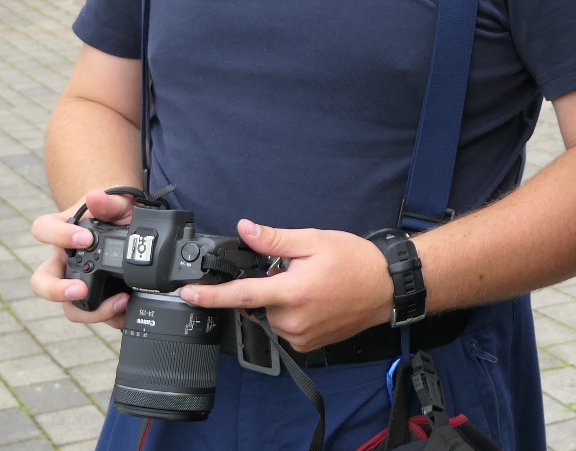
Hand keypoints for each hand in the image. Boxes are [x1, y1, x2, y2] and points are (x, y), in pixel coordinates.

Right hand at [29, 188, 136, 327]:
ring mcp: (76, 283)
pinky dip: (112, 317)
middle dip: (56, 290)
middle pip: (41, 282)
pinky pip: (97, 315)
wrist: (129, 229)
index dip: (59, 236)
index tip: (86, 239)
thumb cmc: (115, 214)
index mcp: (61, 232)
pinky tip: (128, 310)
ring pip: (69, 308)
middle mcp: (63, 262)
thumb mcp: (117, 204)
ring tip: (119, 302)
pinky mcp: (95, 300)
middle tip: (79, 289)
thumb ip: (109, 201)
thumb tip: (95, 196)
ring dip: (91, 311)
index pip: (43, 229)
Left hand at [179, 221, 392, 351]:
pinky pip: (285, 328)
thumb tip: (245, 230)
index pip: (241, 295)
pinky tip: (313, 301)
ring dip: (278, 300)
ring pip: (270, 316)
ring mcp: (301, 336)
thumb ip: (275, 239)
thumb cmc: (356, 262)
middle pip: (257, 303)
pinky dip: (290, 313)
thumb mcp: (314, 240)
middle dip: (266, 285)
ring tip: (310, 285)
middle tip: (294, 270)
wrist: (388, 288)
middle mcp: (293, 320)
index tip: (188, 294)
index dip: (210, 296)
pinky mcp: (308, 345)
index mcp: (292, 292)